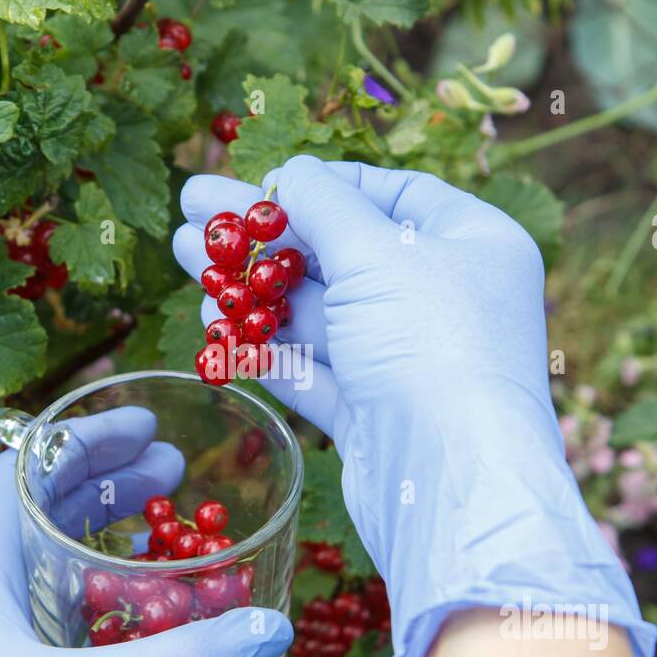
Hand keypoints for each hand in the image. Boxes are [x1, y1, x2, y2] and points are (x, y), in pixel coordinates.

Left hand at [0, 411, 290, 656]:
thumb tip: (268, 628)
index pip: (19, 479)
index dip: (78, 443)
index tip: (143, 426)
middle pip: (49, 520)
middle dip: (111, 488)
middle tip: (177, 471)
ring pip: (70, 580)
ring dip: (123, 551)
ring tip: (178, 532)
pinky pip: (86, 640)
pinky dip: (129, 619)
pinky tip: (169, 626)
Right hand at [174, 157, 656, 656]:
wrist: (452, 483)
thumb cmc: (433, 346)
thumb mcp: (377, 254)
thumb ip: (324, 205)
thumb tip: (290, 172)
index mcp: (472, 243)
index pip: (392, 193)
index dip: (322, 185)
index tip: (259, 183)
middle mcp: (446, 297)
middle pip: (343, 252)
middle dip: (265, 235)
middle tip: (193, 209)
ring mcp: (408, 359)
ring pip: (319, 313)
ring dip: (251, 287)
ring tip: (184, 254)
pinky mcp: (374, 413)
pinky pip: (313, 368)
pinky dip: (264, 347)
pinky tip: (213, 324)